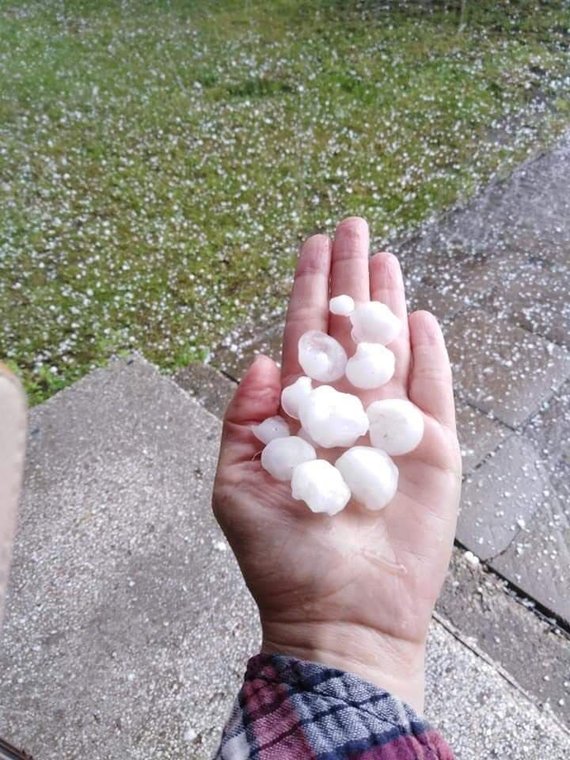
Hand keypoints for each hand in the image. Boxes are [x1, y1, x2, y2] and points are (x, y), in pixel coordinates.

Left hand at [212, 217, 461, 712]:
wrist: (342, 616)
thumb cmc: (282, 560)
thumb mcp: (239, 488)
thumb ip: (246, 422)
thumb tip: (262, 360)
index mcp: (300, 420)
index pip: (304, 341)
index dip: (307, 293)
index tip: (311, 246)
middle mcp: (344, 416)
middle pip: (349, 333)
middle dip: (349, 280)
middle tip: (353, 226)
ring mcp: (389, 431)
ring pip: (389, 352)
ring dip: (387, 303)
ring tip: (384, 256)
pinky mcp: (432, 453)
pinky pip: (432, 393)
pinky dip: (429, 355)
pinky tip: (418, 317)